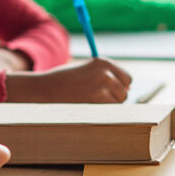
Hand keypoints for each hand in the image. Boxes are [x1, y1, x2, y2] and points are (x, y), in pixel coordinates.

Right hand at [5, 58, 131, 102]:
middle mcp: (105, 73)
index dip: (120, 87)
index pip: (127, 78)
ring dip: (108, 107)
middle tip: (97, 100)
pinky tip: (87, 108)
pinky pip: (109, 112)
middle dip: (114, 98)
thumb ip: (107, 76)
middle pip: (125, 93)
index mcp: (103, 62)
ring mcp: (101, 89)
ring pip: (117, 104)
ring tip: (90, 103)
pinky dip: (101, 113)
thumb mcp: (87, 71)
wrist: (45, 89)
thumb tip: (129, 90)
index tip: (109, 91)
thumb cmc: (66, 81)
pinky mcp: (96, 103)